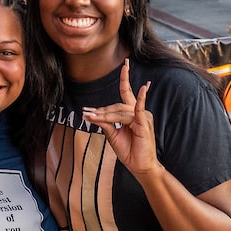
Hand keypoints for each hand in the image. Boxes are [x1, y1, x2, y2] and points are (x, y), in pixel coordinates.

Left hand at [81, 60, 155, 176]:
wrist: (139, 166)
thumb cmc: (129, 151)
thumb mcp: (113, 135)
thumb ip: (106, 123)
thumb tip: (94, 115)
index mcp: (132, 113)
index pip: (126, 93)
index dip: (125, 78)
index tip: (125, 64)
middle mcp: (138, 112)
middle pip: (117, 105)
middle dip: (101, 111)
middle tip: (86, 113)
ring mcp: (142, 117)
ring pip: (119, 111)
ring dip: (104, 115)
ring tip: (90, 117)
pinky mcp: (144, 123)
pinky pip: (140, 109)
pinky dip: (141, 98)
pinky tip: (143, 88)